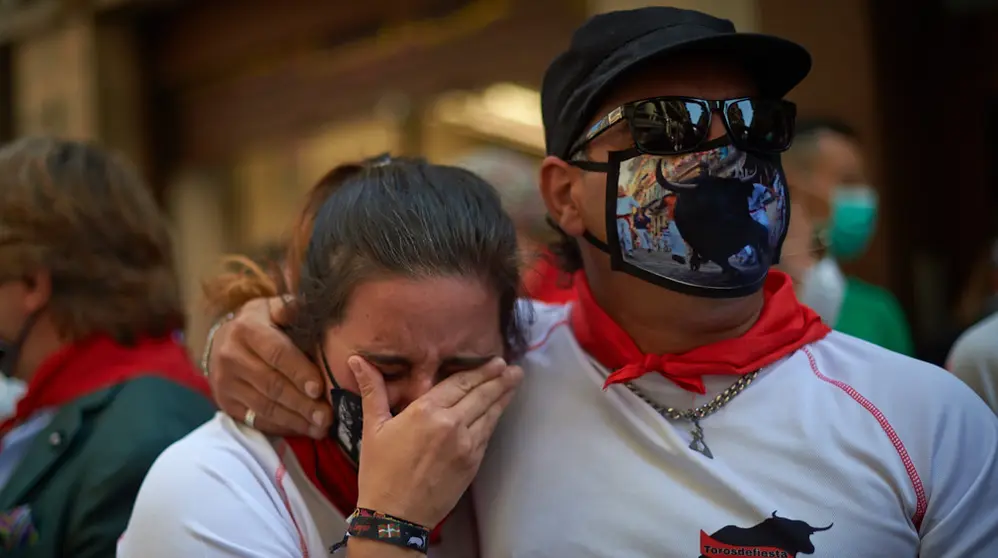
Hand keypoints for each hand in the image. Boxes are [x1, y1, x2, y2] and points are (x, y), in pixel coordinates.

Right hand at [208, 296, 330, 437]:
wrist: (222, 340)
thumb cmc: (261, 323)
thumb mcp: (273, 308)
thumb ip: (292, 309)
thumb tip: (309, 307)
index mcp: (247, 329)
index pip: (276, 353)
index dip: (299, 372)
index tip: (319, 388)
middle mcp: (231, 356)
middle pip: (271, 385)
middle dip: (302, 403)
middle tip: (327, 416)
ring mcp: (225, 383)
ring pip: (265, 407)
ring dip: (295, 420)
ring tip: (321, 427)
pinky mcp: (226, 403)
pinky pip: (256, 419)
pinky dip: (282, 427)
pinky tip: (303, 429)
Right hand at [352, 356, 522, 526]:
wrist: (395, 517)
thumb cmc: (380, 472)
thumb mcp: (372, 428)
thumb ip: (372, 391)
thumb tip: (357, 360)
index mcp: (426, 411)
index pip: (459, 383)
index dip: (479, 371)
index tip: (495, 361)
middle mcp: (451, 424)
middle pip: (481, 395)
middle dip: (499, 379)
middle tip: (513, 368)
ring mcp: (466, 445)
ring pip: (490, 414)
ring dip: (503, 396)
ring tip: (515, 382)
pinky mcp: (473, 464)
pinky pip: (487, 435)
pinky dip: (495, 420)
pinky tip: (499, 412)